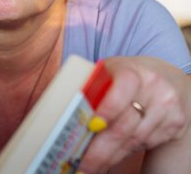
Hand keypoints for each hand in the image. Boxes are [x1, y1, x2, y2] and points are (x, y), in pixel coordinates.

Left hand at [78, 56, 190, 173]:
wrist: (163, 76)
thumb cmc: (122, 76)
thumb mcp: (107, 72)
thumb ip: (90, 87)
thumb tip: (59, 111)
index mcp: (130, 69)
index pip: (122, 88)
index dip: (108, 109)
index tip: (91, 127)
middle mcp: (152, 86)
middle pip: (125, 124)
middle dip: (101, 149)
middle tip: (83, 165)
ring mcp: (166, 105)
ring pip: (135, 139)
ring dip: (111, 156)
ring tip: (93, 166)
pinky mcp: (175, 122)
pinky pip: (146, 144)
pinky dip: (125, 153)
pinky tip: (111, 158)